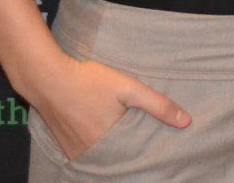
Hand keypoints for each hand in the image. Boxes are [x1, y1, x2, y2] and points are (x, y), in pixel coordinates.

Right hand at [28, 54, 188, 159]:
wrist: (48, 78)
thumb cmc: (90, 81)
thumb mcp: (129, 89)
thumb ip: (158, 105)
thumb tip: (186, 122)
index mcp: (107, 145)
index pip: (134, 156)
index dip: (146, 151)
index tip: (156, 145)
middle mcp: (89, 153)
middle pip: (117, 157)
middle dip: (131, 150)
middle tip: (141, 138)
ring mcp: (74, 150)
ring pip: (102, 155)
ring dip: (113, 148)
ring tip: (124, 135)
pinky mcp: (65, 145)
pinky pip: (87, 151)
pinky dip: (98, 146)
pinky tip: (105, 133)